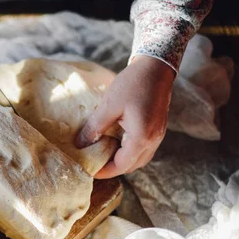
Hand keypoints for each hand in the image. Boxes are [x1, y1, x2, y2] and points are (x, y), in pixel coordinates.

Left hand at [75, 55, 174, 178]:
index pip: (121, 165)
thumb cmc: (133, 84)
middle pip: (131, 166)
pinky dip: (129, 152)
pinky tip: (115, 143)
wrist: (156, 68)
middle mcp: (153, 141)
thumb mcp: (109, 105)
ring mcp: (158, 136)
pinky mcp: (157, 130)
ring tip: (102, 155)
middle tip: (93, 163)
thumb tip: (80, 144)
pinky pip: (143, 149)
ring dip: (121, 161)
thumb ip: (95, 127)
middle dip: (112, 168)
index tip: (89, 170)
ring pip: (138, 159)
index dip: (104, 170)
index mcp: (141, 137)